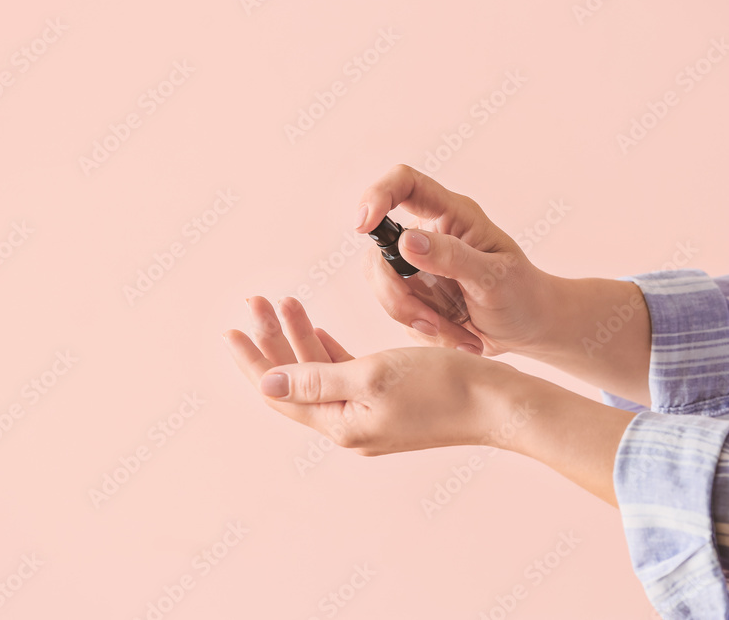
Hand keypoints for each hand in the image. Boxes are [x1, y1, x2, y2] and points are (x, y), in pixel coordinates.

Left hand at [222, 295, 513, 454]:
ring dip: (300, 338)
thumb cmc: (441, 385)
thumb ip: (315, 377)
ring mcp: (369, 417)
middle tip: (258, 301)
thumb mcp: (372, 374)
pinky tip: (317, 329)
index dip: (254, 359)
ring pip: (318, 374)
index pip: (279, 392)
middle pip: (295, 380)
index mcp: (341, 424)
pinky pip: (343, 376)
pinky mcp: (388, 404)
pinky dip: (327, 350)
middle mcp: (350, 426)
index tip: (232, 329)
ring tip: (285, 302)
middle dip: (274, 339)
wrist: (496, 403)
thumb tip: (267, 382)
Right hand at [356, 165, 651, 405]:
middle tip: (430, 322)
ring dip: (414, 318)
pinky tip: (458, 336)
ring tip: (458, 333)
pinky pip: (398, 313)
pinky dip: (426, 332)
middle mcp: (428, 234)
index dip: (377, 194)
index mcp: (451, 214)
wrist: (530, 329)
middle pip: (380, 249)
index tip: (363, 225)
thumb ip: (451, 257)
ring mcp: (416, 266)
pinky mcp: (413, 295)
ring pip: (382, 286)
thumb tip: (405, 241)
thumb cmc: (523, 294)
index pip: (404, 183)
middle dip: (396, 292)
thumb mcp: (494, 277)